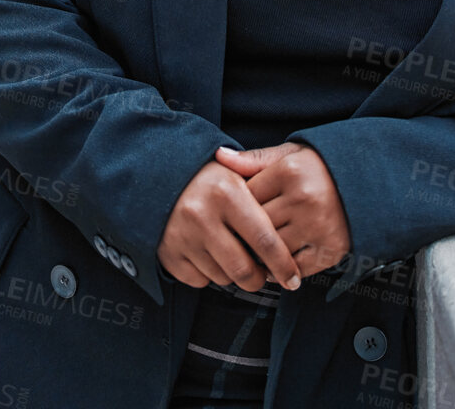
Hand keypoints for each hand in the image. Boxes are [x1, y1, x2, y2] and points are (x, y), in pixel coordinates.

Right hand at [158, 158, 302, 292]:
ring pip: (223, 278)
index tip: (293, 278)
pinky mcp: (168, 254)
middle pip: (244, 270)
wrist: (157, 176)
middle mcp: (202, 215)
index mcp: (226, 193)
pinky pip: (200, 280)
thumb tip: (298, 224)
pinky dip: (208, 274)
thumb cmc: (207, 178)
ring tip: (230, 253)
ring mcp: (182, 236)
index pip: (265, 240)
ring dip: (232, 274)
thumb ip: (266, 196)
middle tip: (262, 274)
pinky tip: (207, 253)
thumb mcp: (235, 173)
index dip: (283, 264)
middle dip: (258, 279)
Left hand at [215, 143, 351, 278]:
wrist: (367, 183)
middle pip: (257, 224)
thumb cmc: (319, 167)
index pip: (246, 196)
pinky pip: (296, 268)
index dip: (236, 204)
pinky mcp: (332, 249)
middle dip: (245, 231)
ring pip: (273, 249)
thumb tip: (218, 155)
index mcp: (290, 172)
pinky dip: (282, 270)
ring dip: (261, 254)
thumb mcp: (288, 154)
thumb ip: (253, 159)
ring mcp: (319, 226)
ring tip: (253, 251)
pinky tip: (275, 264)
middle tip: (235, 236)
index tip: (231, 211)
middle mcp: (304, 199)